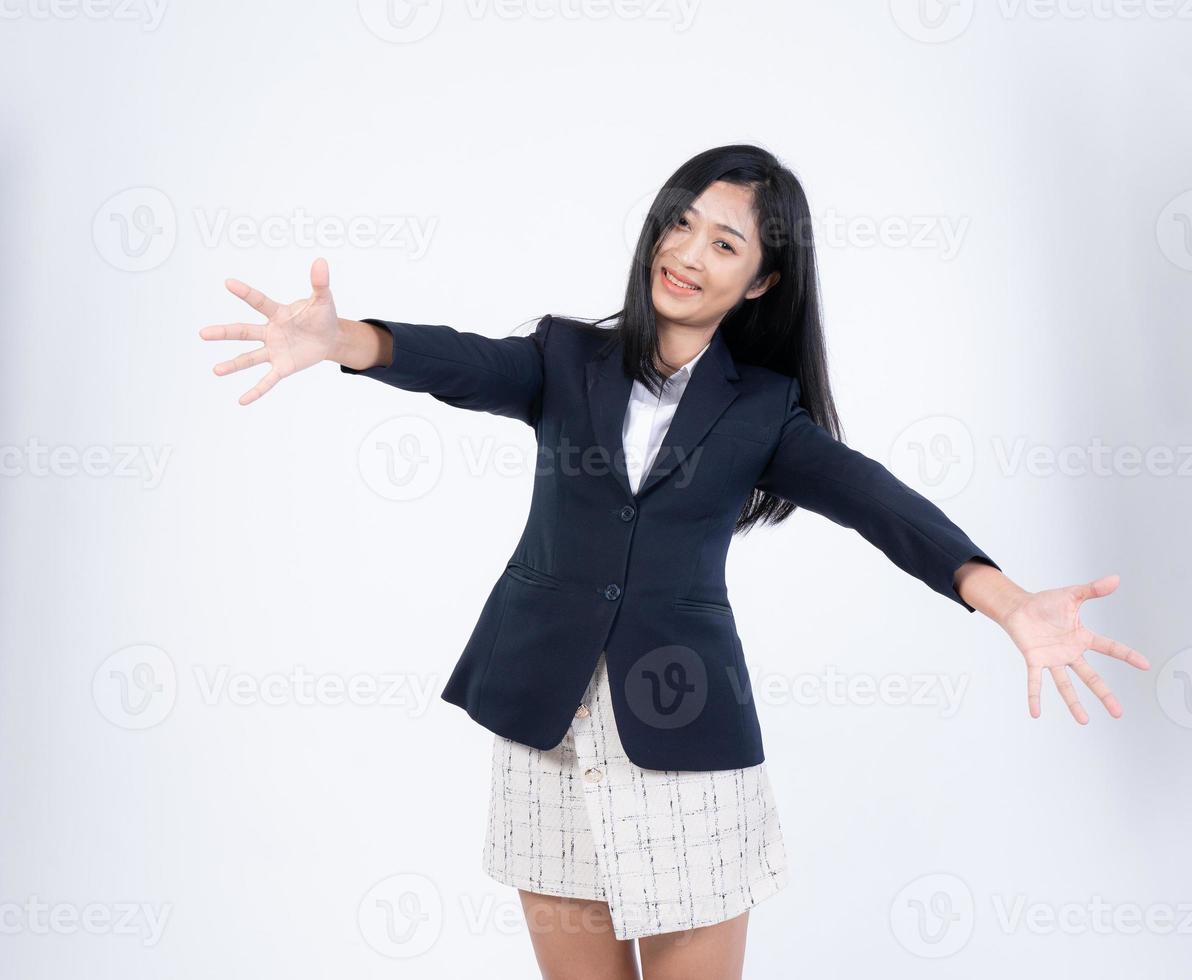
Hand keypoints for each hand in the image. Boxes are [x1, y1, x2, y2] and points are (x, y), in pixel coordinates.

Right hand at [200, 256, 338, 404]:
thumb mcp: (323, 300)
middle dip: (224, 332)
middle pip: (243, 332)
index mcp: (278, 313)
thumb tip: (321, 261)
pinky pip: (267, 380)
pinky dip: (256, 390)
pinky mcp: (283, 366)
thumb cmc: (322, 316)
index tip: (228, 283)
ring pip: (249, 357)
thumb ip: (319, 283)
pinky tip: (242, 400)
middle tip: (203, 333)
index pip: (260, 302)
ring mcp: (274, 350)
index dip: (245, 293)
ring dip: (233, 365)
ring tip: (216, 370)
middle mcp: (270, 332)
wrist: (330, 338)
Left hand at [999, 574, 1148, 722]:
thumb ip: (1092, 590)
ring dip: (1074, 703)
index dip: (1127, 655)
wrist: (1019, 607)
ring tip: (1084, 721)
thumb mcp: (1071, 595)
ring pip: (1066, 685)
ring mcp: (1053, 659)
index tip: (1145, 665)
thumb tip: (1115, 579)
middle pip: (1091, 677)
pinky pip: (1035, 681)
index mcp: (1081, 638)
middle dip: (1105, 694)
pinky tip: (1035, 713)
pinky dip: (1034, 696)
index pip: (1109, 648)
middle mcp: (1070, 653)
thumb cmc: (1045, 603)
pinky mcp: (1034, 660)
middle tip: (1118, 713)